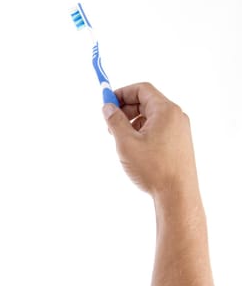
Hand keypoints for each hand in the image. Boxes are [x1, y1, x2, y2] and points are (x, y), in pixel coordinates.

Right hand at [102, 82, 198, 198]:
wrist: (177, 195)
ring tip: (119, 139)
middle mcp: (175, 117)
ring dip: (132, 121)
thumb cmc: (154, 169)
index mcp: (165, 111)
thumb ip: (115, 121)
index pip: (142, 89)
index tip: (107, 103)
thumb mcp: (126, 142)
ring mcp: (179, 130)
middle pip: (146, 101)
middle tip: (110, 124)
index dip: (122, 93)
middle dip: (125, 109)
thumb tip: (107, 107)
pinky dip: (142, 131)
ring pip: (150, 116)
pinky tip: (133, 147)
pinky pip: (157, 128)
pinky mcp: (178, 142)